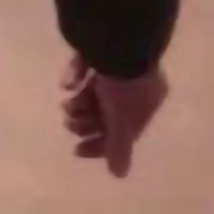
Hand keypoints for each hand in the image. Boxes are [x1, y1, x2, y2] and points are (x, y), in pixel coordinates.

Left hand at [62, 50, 165, 180]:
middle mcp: (136, 83)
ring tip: (66, 104)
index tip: (76, 150)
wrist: (118, 38)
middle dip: (85, 121)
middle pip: (107, 111)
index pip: (124, 131)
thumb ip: (119, 148)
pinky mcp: (101, 46)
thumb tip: (119, 174)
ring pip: (95, 91)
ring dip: (79, 102)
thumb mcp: (122, 121)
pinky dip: (75, 76)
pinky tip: (67, 82)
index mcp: (147, 102)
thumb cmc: (125, 86)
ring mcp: (118, 63)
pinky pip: (86, 65)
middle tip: (68, 122)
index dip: (100, 145)